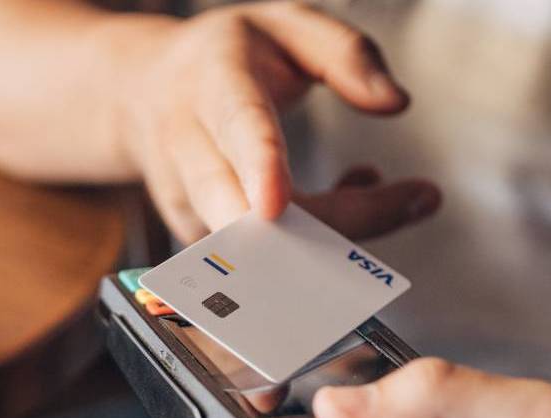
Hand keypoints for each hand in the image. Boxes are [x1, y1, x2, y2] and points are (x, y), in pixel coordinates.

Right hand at [114, 1, 440, 241]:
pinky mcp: (196, 234)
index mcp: (213, 82)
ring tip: (384, 189)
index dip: (258, 167)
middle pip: (243, 208)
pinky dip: (315, 244)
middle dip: (325, 224)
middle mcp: (188, 144)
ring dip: (332, 236)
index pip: (236, 127)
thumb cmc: (223, 58)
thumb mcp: (288, 25)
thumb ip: (346, 54)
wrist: (142, 90)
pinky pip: (260, 259)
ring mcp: (186, 197)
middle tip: (409, 202)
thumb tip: (393, 102)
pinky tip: (346, 199)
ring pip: (256, 246)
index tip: (276, 204)